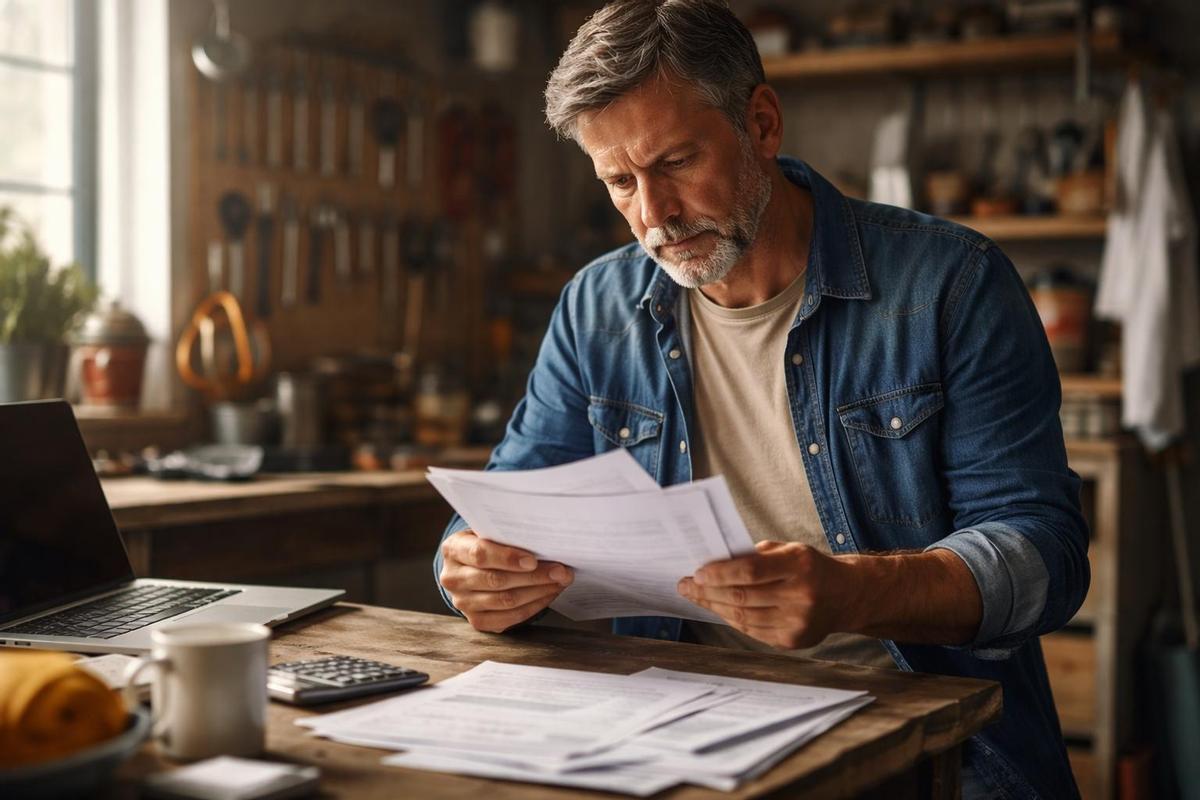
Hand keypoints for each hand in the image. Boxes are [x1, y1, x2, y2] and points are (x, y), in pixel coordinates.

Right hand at [439, 530, 573, 632]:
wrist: (470, 567)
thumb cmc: (487, 543)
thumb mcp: (488, 532)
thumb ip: (507, 535)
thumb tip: (546, 541)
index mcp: (453, 549)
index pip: (481, 554)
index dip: (508, 558)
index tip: (534, 560)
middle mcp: (453, 578)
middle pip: (496, 580)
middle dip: (534, 576)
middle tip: (562, 571)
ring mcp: (463, 603)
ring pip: (506, 601)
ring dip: (539, 591)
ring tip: (560, 581)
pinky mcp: (477, 620)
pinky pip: (510, 617)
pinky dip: (534, 606)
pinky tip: (548, 594)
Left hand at [677, 541, 847, 649]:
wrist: (847, 596)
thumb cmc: (810, 567)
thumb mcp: (789, 550)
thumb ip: (755, 555)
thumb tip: (714, 563)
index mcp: (799, 565)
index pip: (751, 572)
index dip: (720, 574)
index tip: (696, 573)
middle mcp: (801, 596)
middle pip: (743, 597)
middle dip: (708, 592)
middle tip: (685, 585)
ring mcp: (798, 622)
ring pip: (744, 617)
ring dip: (715, 607)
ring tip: (696, 597)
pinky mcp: (793, 641)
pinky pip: (753, 631)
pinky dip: (732, 620)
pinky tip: (719, 609)